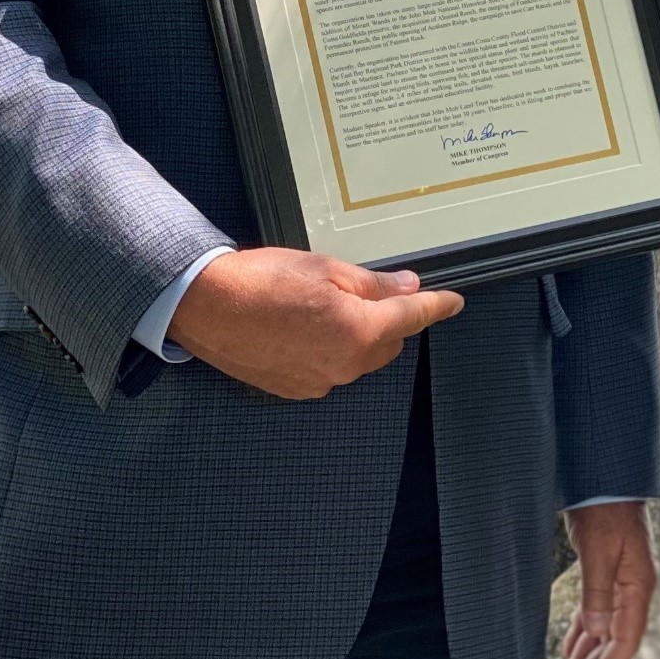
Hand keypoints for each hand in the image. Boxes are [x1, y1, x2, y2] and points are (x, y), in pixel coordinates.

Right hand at [167, 247, 461, 399]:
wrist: (206, 307)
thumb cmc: (262, 282)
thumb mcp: (326, 269)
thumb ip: (372, 284)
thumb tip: (406, 288)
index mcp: (359, 332)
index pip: (412, 318)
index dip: (437, 307)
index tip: (453, 302)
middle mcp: (344, 365)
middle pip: (387, 343)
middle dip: (388, 319)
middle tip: (367, 292)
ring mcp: (319, 381)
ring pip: (359, 359)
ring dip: (357, 336)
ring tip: (325, 306)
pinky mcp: (295, 389)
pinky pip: (329, 370)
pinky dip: (330, 350)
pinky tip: (305, 328)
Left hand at [554, 501, 655, 658]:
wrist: (605, 476)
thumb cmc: (606, 508)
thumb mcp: (598, 549)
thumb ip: (598, 591)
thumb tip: (597, 632)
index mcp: (638, 586)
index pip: (625, 640)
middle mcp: (632, 590)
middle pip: (613, 642)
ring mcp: (620, 584)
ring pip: (602, 632)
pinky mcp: (605, 576)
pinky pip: (595, 616)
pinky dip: (581, 636)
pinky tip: (569, 652)